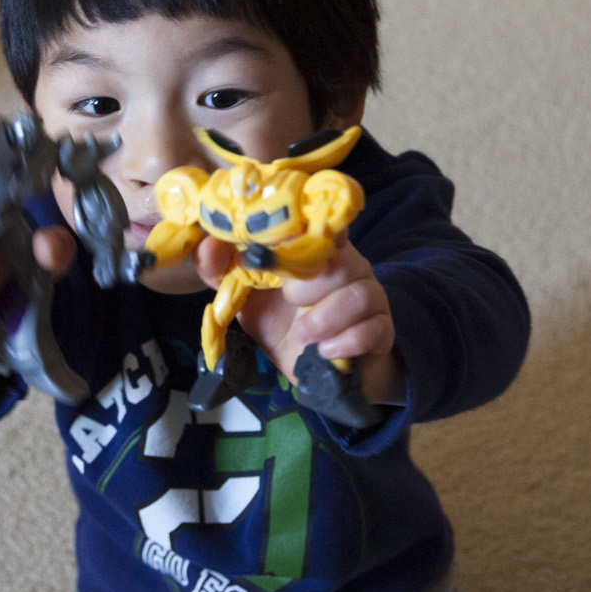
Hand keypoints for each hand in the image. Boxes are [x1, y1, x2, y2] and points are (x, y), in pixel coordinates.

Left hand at [195, 234, 403, 404]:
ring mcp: (370, 298)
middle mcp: (349, 266)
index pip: (324, 221)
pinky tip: (325, 353)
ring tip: (303, 335)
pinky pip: (374, 329)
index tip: (283, 242)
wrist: (313, 370)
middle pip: (341, 261)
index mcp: (318, 249)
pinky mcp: (382, 332)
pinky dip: (346, 342)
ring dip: (325, 318)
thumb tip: (208, 242)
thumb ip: (221, 269)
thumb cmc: (281, 323)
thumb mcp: (244, 296)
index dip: (308, 226)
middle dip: (309, 284)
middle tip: (289, 300)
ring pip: (360, 295)